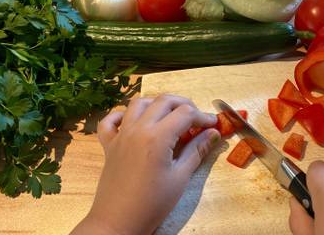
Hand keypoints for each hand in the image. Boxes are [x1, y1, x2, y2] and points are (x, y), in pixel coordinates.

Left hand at [72, 95, 220, 234]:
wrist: (118, 222)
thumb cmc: (153, 203)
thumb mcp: (180, 177)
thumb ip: (197, 150)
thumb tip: (214, 133)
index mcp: (157, 136)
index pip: (185, 113)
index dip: (203, 116)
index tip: (213, 125)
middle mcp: (138, 128)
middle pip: (164, 101)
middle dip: (184, 104)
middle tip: (196, 119)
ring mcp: (121, 135)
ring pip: (139, 103)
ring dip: (157, 104)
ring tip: (170, 116)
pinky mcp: (109, 144)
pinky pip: (111, 121)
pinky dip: (122, 115)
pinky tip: (134, 122)